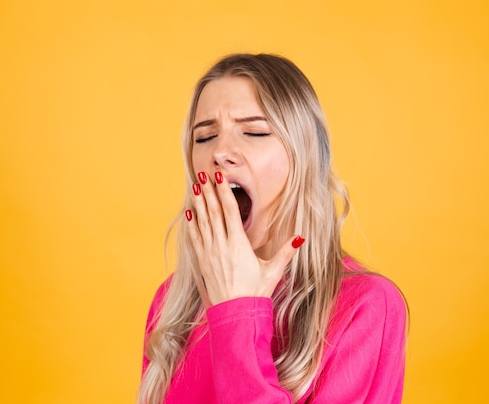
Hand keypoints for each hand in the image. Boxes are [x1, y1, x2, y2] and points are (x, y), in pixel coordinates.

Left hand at [186, 171, 304, 305]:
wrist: (235, 313)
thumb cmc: (255, 292)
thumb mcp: (273, 271)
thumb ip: (285, 253)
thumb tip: (300, 238)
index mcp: (239, 244)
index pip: (230, 211)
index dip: (224, 193)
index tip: (220, 178)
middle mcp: (222, 245)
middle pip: (214, 212)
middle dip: (209, 192)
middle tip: (204, 174)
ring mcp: (210, 253)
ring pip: (203, 223)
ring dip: (199, 204)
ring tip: (195, 187)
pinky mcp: (203, 263)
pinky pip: (196, 239)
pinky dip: (192, 225)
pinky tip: (189, 214)